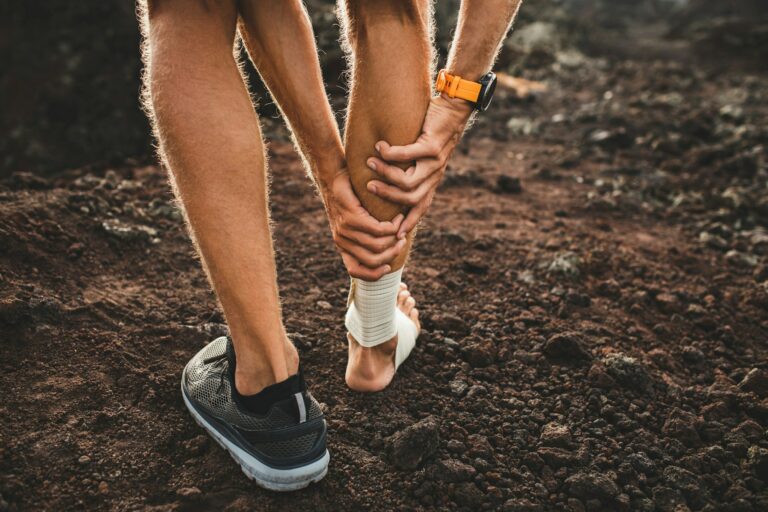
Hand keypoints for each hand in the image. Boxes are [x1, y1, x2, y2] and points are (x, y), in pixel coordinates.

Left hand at [322, 172, 405, 279]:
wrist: (333, 176)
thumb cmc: (349, 197)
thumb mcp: (353, 221)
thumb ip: (364, 237)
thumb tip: (384, 251)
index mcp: (342, 246)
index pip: (355, 271)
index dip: (374, 274)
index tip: (388, 267)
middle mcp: (341, 241)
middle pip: (373, 261)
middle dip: (392, 254)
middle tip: (401, 241)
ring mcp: (345, 230)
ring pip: (378, 246)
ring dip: (395, 238)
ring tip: (401, 227)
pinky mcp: (351, 217)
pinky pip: (378, 229)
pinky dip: (392, 227)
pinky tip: (397, 218)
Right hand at [366, 95, 472, 237]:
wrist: (455, 110)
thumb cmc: (434, 131)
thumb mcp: (423, 156)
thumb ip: (410, 169)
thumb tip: (387, 178)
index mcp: (432, 181)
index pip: (421, 207)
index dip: (409, 221)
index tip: (395, 233)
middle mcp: (435, 175)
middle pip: (410, 199)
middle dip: (387, 195)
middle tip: (369, 187)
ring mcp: (435, 162)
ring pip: (407, 181)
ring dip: (386, 173)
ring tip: (371, 163)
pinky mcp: (433, 146)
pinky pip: (408, 156)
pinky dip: (391, 154)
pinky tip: (380, 147)